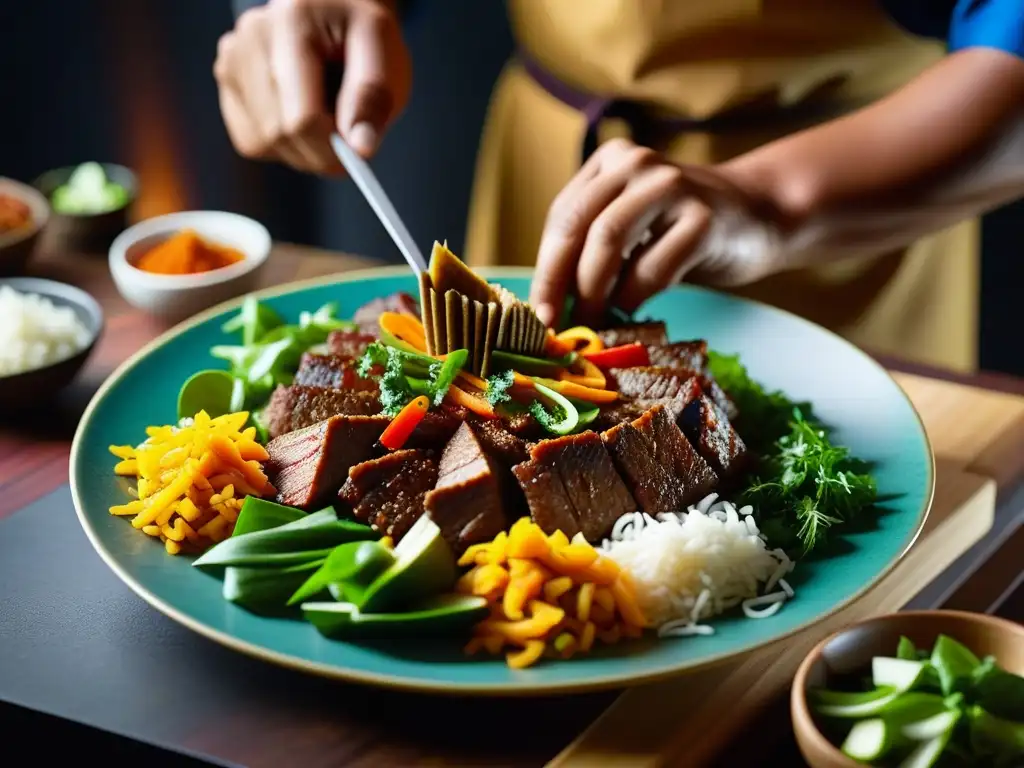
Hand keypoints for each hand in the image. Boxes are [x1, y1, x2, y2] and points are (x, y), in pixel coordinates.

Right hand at [214, 0, 410, 173]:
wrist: (332, 16)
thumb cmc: (359, 36)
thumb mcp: (385, 55)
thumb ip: (373, 100)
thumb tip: (360, 149)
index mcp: (293, 23)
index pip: (302, 118)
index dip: (333, 151)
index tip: (357, 155)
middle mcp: (251, 38)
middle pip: (279, 134)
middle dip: (319, 152)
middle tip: (346, 136)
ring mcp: (231, 60)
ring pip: (263, 142)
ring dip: (302, 148)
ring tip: (324, 112)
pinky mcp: (226, 83)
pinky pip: (252, 141)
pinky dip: (282, 143)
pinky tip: (298, 113)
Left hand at [529, 138, 784, 327]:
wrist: (759, 215)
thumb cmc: (681, 231)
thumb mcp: (631, 226)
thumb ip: (591, 248)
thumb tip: (548, 305)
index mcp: (611, 160)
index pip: (563, 216)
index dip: (545, 268)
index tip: (537, 314)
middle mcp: (637, 163)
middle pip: (579, 224)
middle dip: (558, 281)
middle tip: (556, 324)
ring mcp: (672, 185)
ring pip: (609, 240)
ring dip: (593, 292)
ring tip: (592, 322)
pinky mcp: (704, 217)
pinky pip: (653, 267)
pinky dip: (633, 298)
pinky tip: (630, 313)